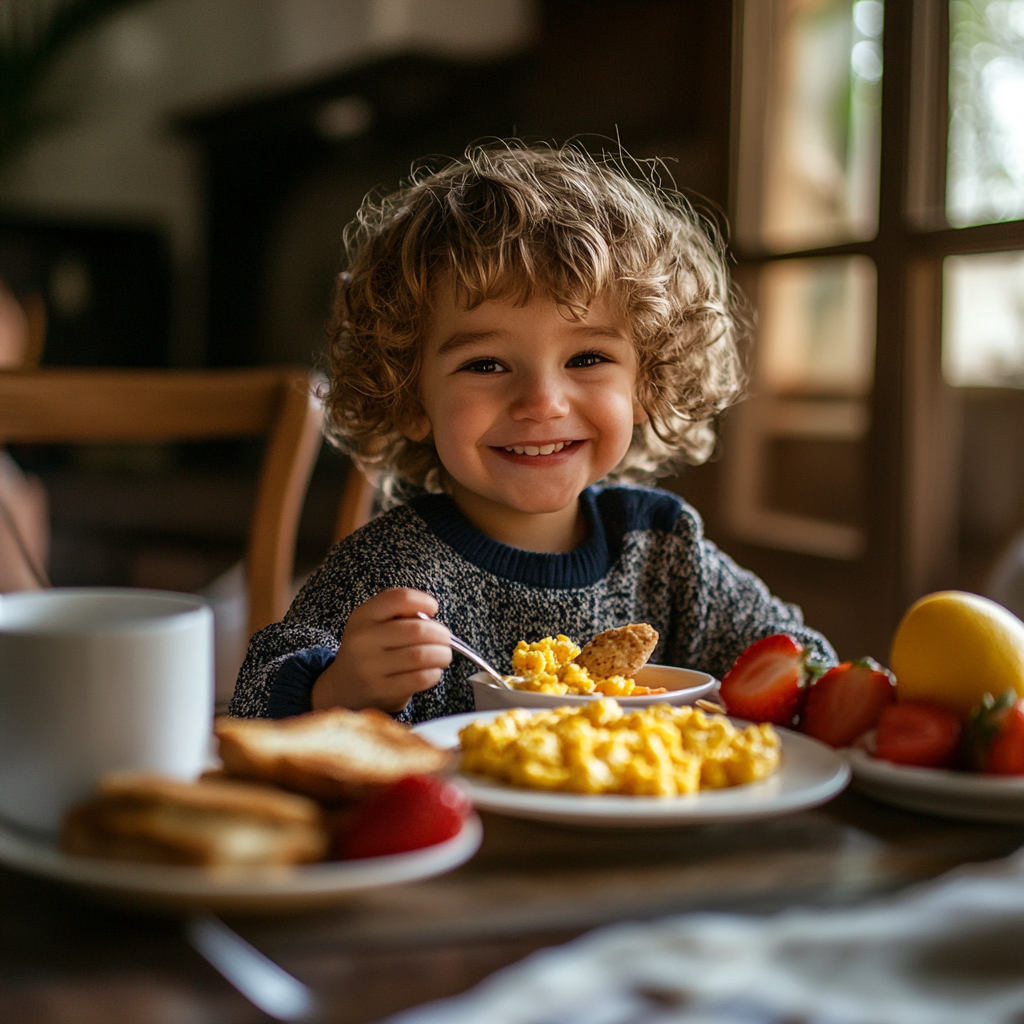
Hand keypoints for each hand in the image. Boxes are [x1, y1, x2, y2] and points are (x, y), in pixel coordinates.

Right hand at [311, 588, 451, 713]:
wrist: (345, 688)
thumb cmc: (371, 651)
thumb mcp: (374, 626)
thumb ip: (400, 615)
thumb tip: (431, 617)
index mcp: (362, 616)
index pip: (399, 599)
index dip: (423, 601)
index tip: (433, 609)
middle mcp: (362, 640)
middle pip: (417, 630)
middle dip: (441, 634)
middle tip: (446, 639)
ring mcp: (368, 667)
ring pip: (420, 655)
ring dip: (441, 655)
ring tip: (443, 656)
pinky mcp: (379, 690)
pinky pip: (419, 678)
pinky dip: (434, 674)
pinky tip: (433, 672)